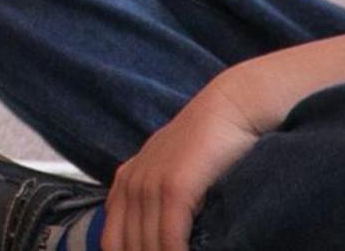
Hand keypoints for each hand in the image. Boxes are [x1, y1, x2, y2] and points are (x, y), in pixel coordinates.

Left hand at [104, 75, 263, 250]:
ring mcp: (149, 185)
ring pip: (146, 248)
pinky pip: (168, 240)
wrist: (231, 108)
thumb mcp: (174, 173)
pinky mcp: (173, 188)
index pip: (112, 241)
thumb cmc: (212, 145)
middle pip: (126, 248)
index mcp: (126, 184)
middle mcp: (131, 185)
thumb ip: (159, 202)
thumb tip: (162, 240)